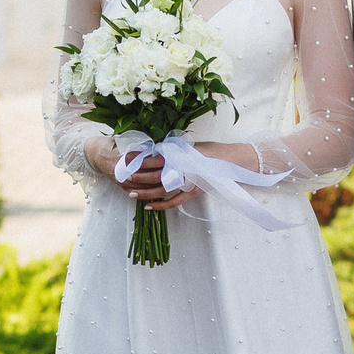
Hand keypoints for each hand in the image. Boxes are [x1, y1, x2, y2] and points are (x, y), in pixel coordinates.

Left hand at [109, 142, 250, 212]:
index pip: (153, 158)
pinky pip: (174, 201)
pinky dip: (161, 205)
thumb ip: (174, 150)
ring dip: (145, 192)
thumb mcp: (190, 146)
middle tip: (122, 178)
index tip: (124, 160)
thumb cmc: (211, 150)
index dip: (137, 160)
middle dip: (137, 177)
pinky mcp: (192, 192)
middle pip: (153, 175)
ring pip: (161, 189)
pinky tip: (149, 207)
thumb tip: (157, 151)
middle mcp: (181, 168)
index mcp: (179, 154)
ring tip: (131, 194)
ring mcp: (186, 182)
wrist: (231, 161)